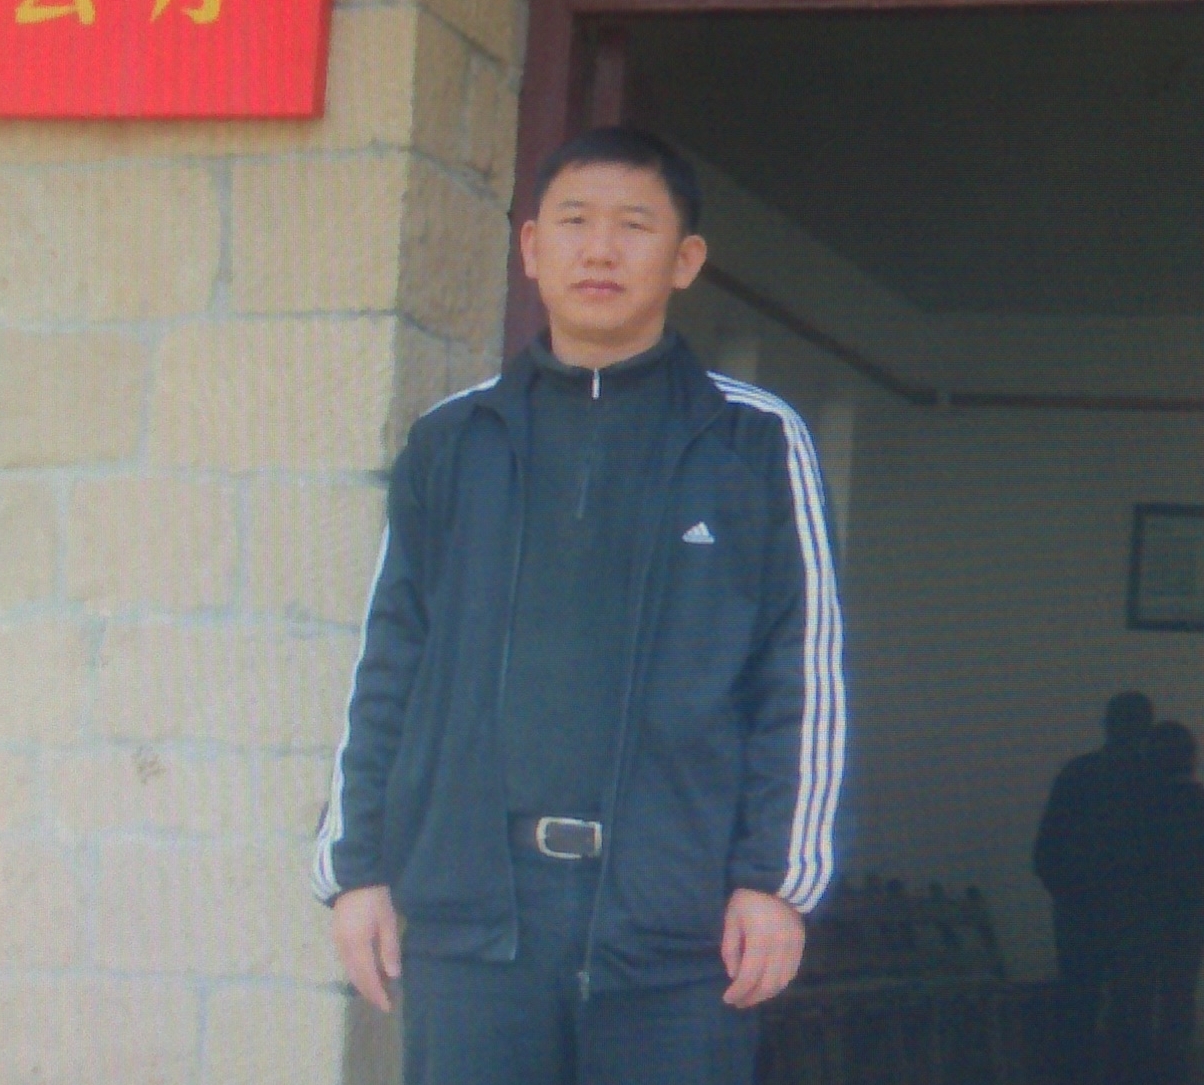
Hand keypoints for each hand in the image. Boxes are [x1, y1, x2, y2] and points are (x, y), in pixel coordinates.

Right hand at [332, 885, 400, 1012]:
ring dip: (362, 983)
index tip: (387, 1006)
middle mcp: (343, 949)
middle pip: (355, 978)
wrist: (354, 878)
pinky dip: (356, 972)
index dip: (377, 994)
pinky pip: (346, 962)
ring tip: (377, 990)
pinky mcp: (336, 937)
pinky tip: (366, 972)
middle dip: (369, 992)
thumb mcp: (388, 922)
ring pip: (349, 971)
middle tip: (383, 1002)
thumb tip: (393, 976)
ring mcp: (337, 943)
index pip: (367, 979)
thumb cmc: (375, 899)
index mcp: (357, 947)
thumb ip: (390, 950)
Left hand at [720, 888, 804, 1008]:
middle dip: (752, 998)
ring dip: (766, 994)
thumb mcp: (732, 917)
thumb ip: (731, 947)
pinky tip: (768, 984)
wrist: (778, 879)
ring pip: (782, 983)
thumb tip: (733, 975)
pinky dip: (779, 984)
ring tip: (752, 995)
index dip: (738, 992)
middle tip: (739, 1002)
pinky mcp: (801, 945)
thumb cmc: (749, 897)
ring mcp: (793, 948)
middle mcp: (779, 948)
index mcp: (759, 940)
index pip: (748, 977)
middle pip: (767, 985)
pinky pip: (792, 973)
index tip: (727, 998)